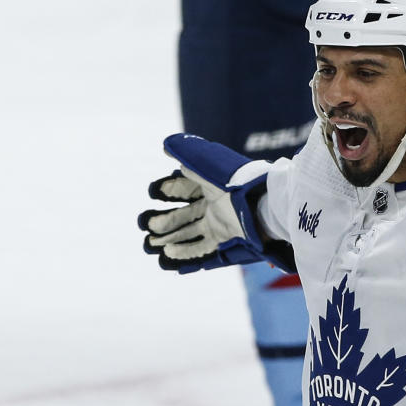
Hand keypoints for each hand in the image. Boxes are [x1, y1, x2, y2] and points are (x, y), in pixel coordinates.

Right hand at [138, 134, 292, 274]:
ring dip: (169, 240)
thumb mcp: (206, 164)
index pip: (184, 188)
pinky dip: (185, 255)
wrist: (260, 205)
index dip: (168, 190)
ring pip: (189, 235)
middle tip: (144, 224)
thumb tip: (166, 147)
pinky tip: (167, 259)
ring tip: (149, 245)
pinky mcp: (225, 241)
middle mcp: (214, 206)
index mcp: (210, 186)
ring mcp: (219, 225)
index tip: (154, 192)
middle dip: (163, 221)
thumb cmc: (233, 182)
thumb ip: (186, 155)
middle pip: (183, 216)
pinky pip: (202, 251)